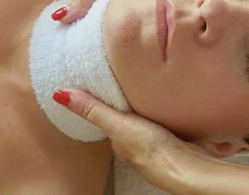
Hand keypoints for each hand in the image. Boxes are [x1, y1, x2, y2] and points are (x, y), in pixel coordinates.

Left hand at [52, 89, 210, 192]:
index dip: (108, 103)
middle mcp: (137, 144)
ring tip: (152, 88)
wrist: (190, 167)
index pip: (109, 118)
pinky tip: (173, 104)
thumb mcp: (117, 124)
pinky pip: (171, 123)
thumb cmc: (152, 151)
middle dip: (131, 105)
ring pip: (150, 123)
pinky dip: (169, 114)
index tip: (108, 84)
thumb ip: (92, 108)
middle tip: (132, 81)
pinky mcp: (180, 140)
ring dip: (150, 109)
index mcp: (120, 141)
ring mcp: (159, 144)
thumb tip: (58, 94)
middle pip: (130, 121)